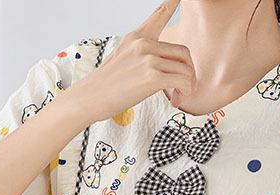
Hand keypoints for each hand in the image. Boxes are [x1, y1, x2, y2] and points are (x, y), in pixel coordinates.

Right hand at [68, 0, 195, 122]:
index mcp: (137, 37)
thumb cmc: (106, 85)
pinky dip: (185, 92)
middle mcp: (144, 44)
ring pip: (186, 69)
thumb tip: (157, 67)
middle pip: (184, 53)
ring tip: (178, 96)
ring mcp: (149, 59)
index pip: (160, 15)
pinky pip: (182, 81)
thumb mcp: (122, 59)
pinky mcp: (152, 77)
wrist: (90, 97)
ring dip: (187, 86)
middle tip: (184, 87)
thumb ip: (141, 56)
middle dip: (189, 72)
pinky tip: (176, 99)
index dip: (172, 2)